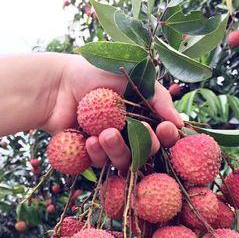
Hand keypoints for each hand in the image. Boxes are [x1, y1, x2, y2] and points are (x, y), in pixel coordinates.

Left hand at [42, 54, 181, 171]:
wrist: (57, 83)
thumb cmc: (94, 73)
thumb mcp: (133, 78)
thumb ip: (159, 98)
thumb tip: (181, 124)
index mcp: (142, 113)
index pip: (163, 133)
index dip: (168, 135)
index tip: (165, 127)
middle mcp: (129, 131)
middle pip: (148, 151)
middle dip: (146, 143)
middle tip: (138, 129)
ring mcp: (110, 144)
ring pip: (125, 162)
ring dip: (119, 150)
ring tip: (105, 134)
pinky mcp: (91, 154)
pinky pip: (101, 164)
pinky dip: (98, 153)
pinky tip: (89, 139)